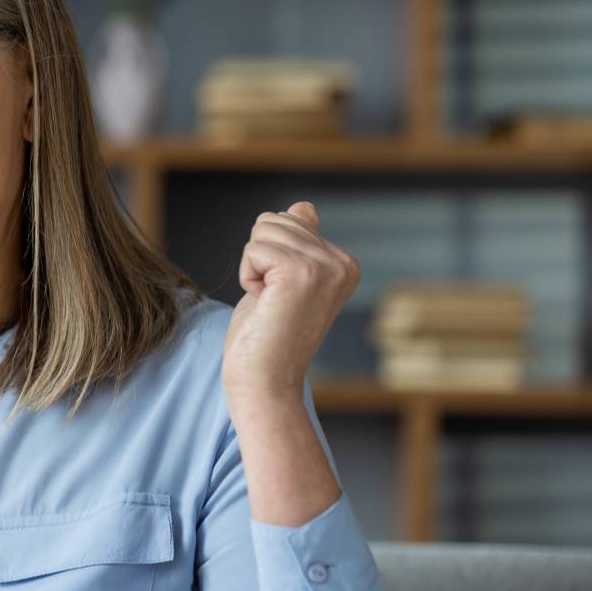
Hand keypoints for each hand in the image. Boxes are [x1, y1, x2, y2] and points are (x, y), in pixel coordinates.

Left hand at [222, 201, 359, 409]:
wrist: (265, 382)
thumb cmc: (267, 336)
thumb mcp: (284, 281)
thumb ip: (298, 244)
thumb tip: (302, 207)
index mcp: (344, 263)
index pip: (292, 218)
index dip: (269, 254)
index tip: (282, 294)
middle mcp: (343, 262)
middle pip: (275, 220)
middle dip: (259, 258)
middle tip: (272, 299)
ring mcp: (325, 267)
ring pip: (262, 231)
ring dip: (252, 268)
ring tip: (269, 302)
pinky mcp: (301, 273)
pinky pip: (252, 249)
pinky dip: (247, 276)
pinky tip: (264, 304)